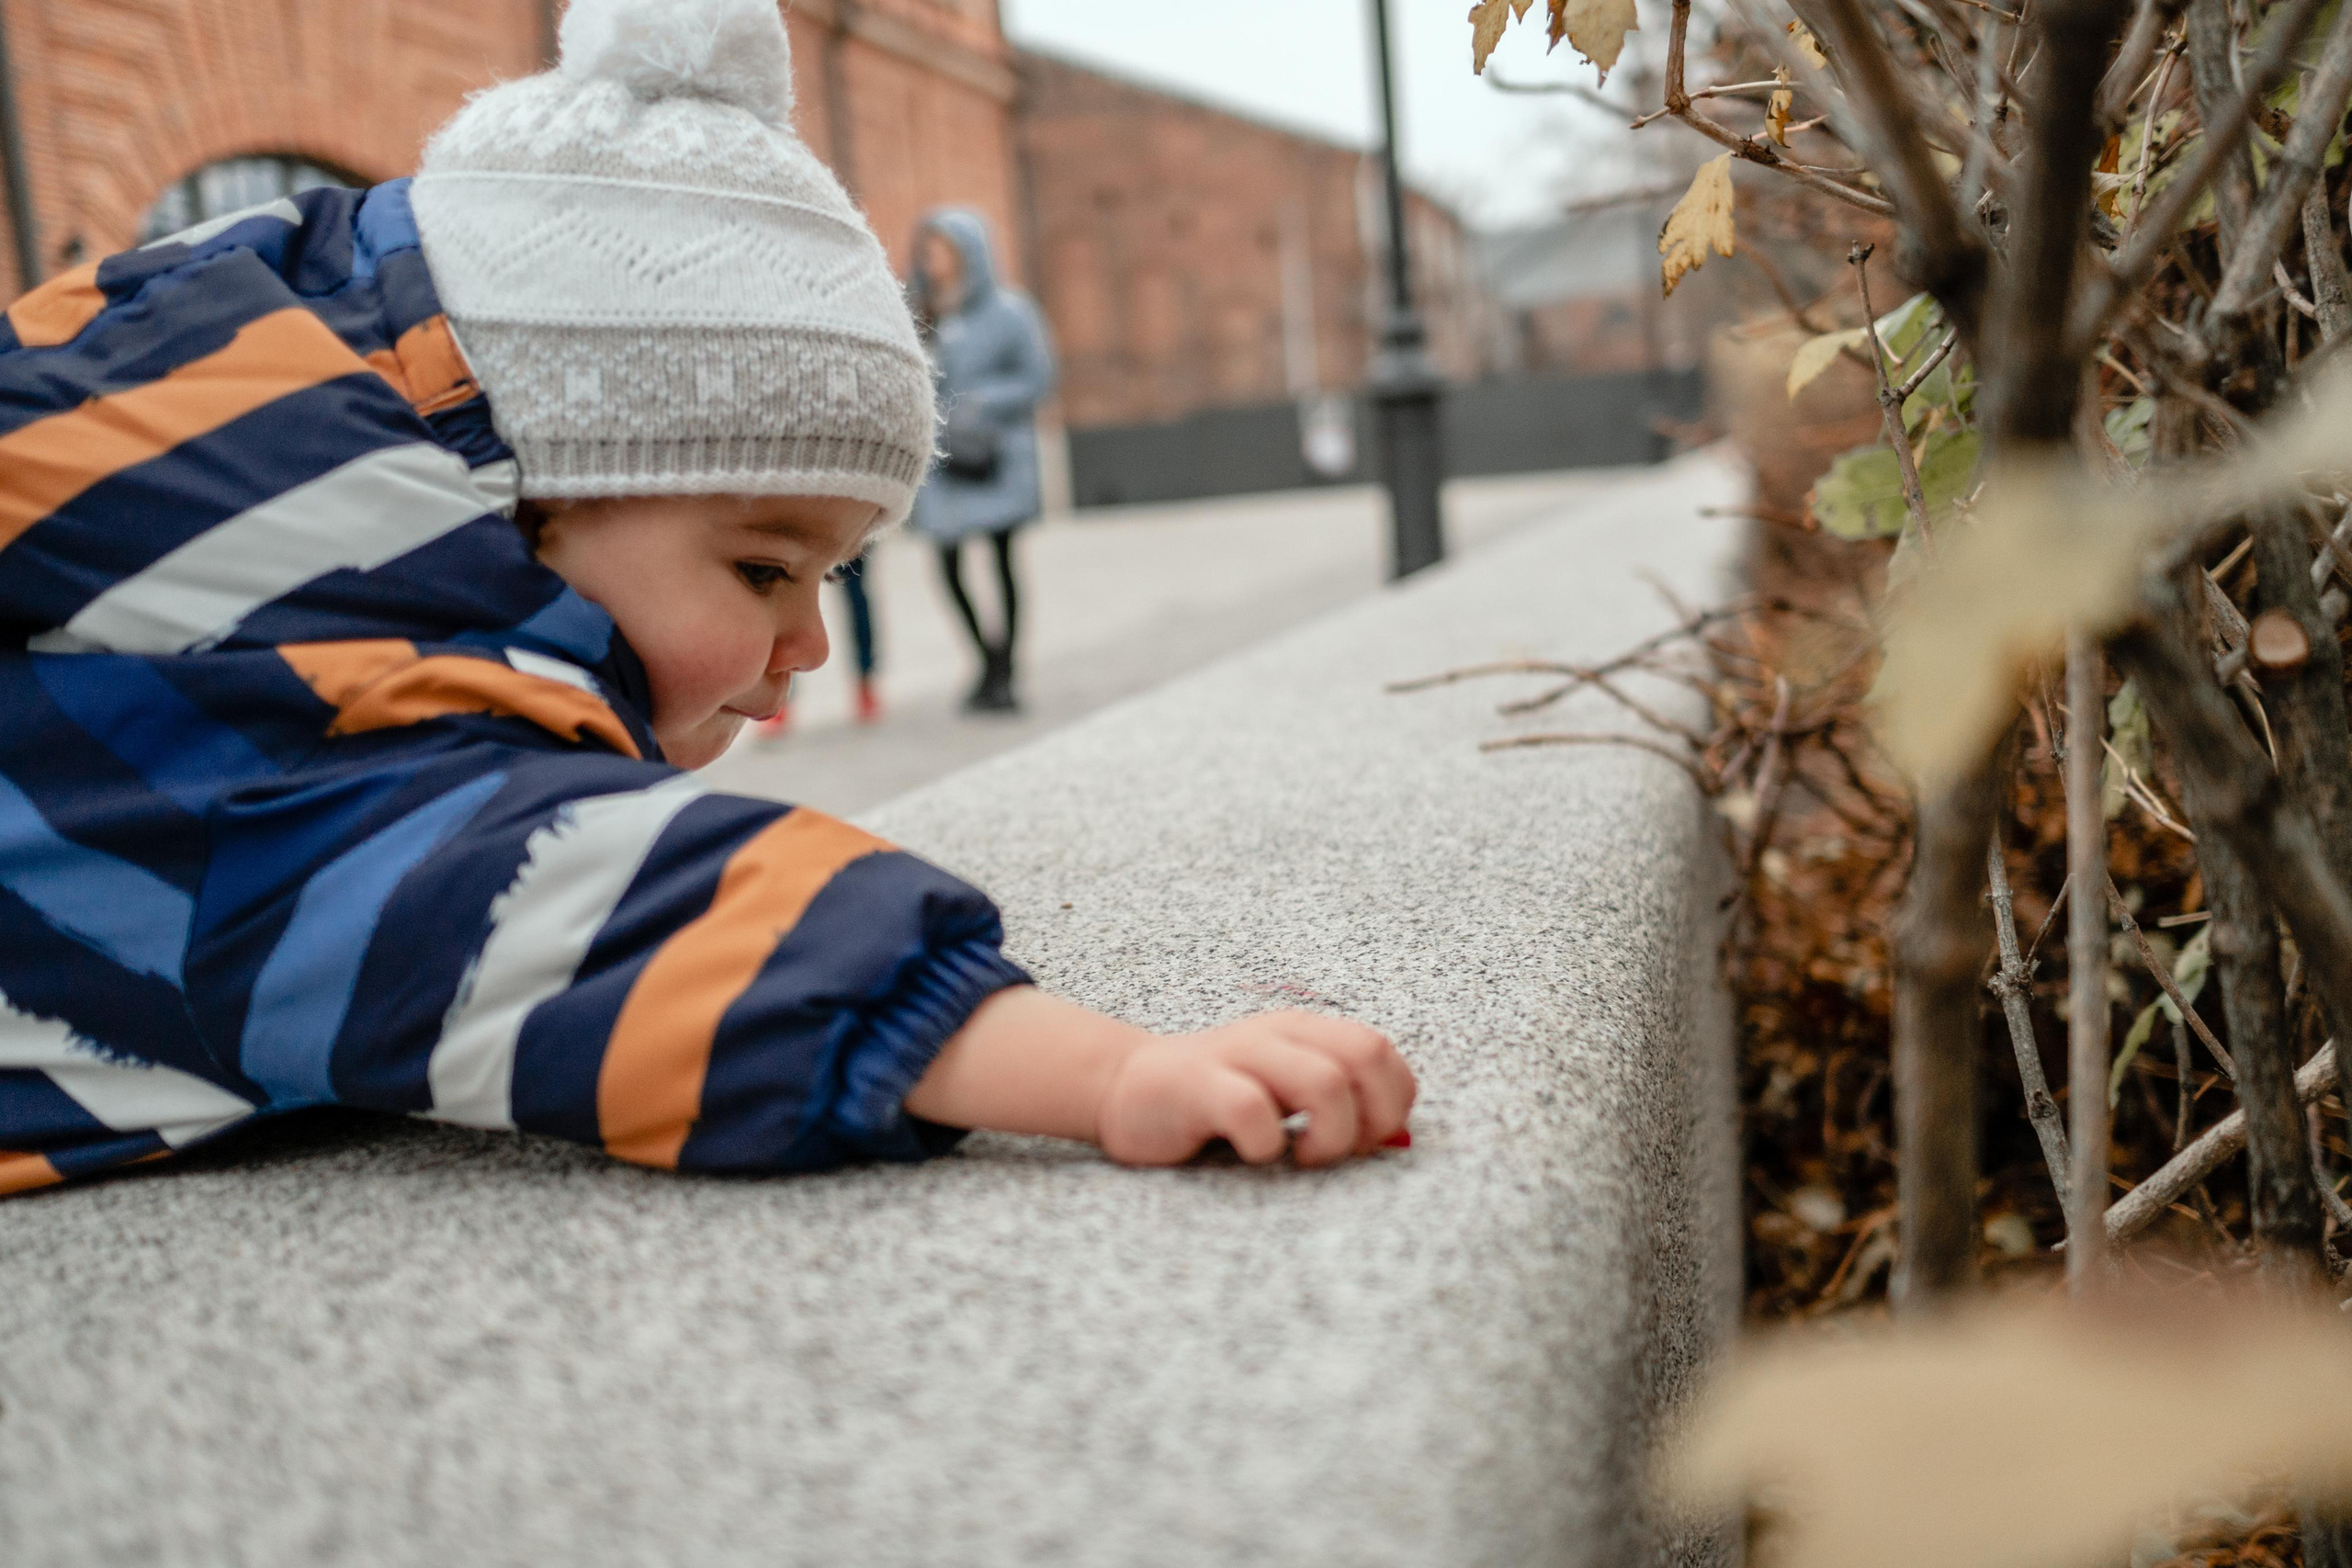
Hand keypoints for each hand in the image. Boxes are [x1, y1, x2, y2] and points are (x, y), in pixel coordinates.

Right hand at [1094, 1010, 1415, 1167]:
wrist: (1123, 1087)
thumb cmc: (1215, 1101)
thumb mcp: (1283, 1091)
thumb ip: (1340, 1102)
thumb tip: (1400, 1140)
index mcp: (1304, 1030)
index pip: (1380, 1050)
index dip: (1391, 1101)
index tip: (1364, 1140)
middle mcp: (1277, 1034)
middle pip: (1365, 1056)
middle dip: (1373, 1117)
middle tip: (1340, 1151)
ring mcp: (1237, 1055)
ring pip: (1324, 1081)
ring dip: (1329, 1136)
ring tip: (1301, 1158)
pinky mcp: (1198, 1085)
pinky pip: (1253, 1110)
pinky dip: (1267, 1145)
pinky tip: (1256, 1155)